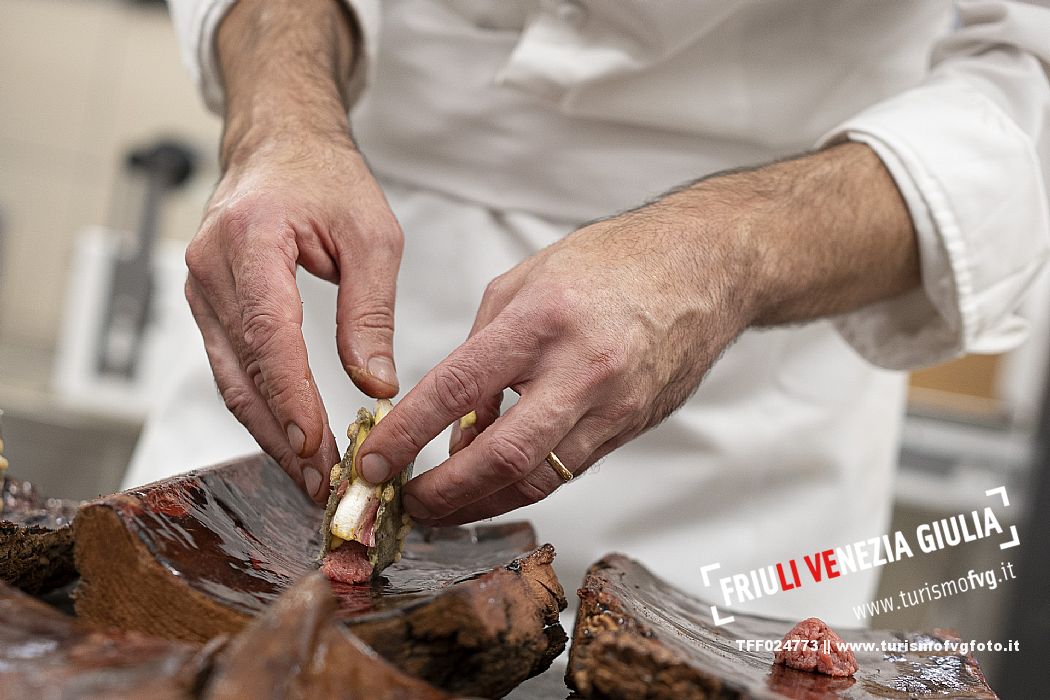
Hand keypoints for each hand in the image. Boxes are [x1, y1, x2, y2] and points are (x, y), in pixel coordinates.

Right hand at [184, 0, 402, 501]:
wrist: (280, 147)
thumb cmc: (328, 180)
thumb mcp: (372, 236)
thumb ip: (370, 312)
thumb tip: (375, 386)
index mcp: (251, 238)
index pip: (268, 332)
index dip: (290, 395)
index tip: (316, 444)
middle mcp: (211, 266)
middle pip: (242, 368)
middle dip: (282, 433)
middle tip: (322, 483)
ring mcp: (200, 288)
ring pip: (230, 378)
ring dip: (269, 432)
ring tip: (311, 477)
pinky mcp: (207, 305)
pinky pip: (230, 367)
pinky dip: (261, 407)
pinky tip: (291, 439)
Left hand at [356, 143, 917, 523]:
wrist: (704, 268)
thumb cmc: (614, 262)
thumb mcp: (526, 280)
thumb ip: (482, 348)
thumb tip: (456, 419)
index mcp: (542, 318)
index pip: (457, 388)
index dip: (408, 434)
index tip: (376, 461)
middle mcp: (581, 367)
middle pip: (502, 456)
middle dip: (445, 493)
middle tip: (409, 503)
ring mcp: (613, 404)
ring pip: (538, 477)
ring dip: (482, 501)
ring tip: (446, 505)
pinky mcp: (633, 426)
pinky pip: (569, 468)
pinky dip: (525, 481)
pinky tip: (498, 480)